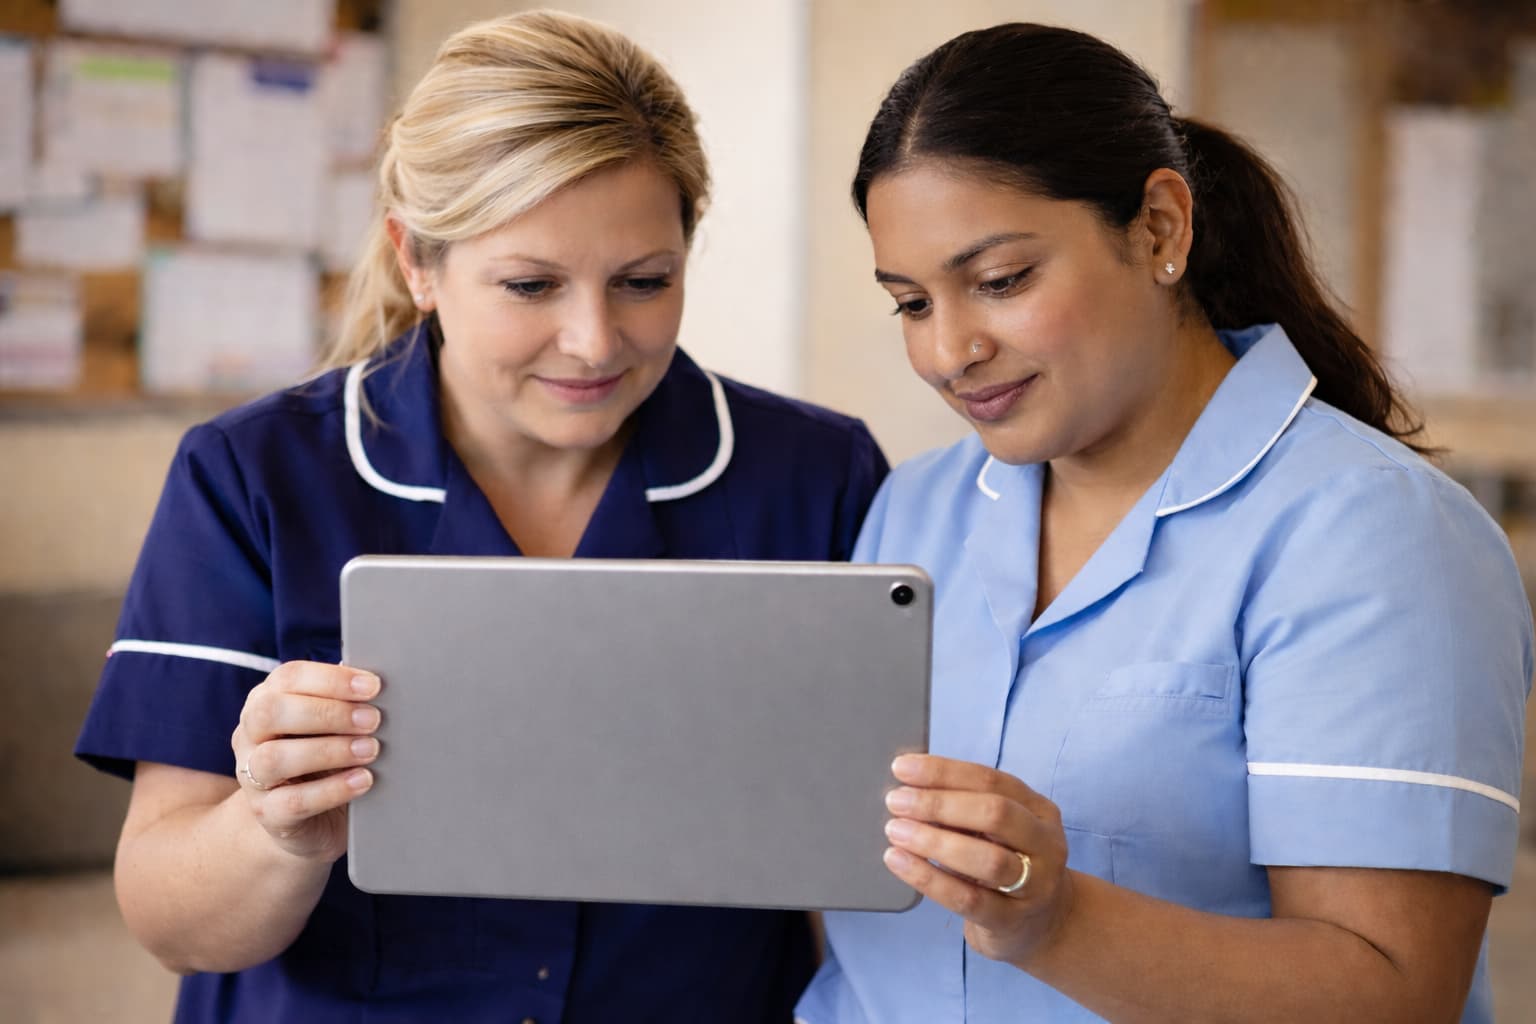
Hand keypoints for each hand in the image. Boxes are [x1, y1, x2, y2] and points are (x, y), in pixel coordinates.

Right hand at [230, 662, 381, 861]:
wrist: (309, 822)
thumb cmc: (328, 760)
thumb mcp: (334, 726)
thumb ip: (347, 701)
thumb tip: (376, 682)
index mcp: (266, 701)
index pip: (288, 677)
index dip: (331, 679)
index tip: (373, 686)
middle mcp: (250, 735)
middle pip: (271, 712)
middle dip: (327, 712)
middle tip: (373, 719)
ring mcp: (252, 777)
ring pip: (274, 758)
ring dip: (329, 750)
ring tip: (371, 749)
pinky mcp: (267, 814)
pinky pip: (293, 802)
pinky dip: (332, 790)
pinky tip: (363, 780)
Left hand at [882, 754, 1074, 968]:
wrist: (1038, 925)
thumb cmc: (1005, 862)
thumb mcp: (996, 830)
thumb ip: (963, 807)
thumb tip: (908, 786)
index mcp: (1039, 810)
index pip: (991, 781)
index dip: (944, 772)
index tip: (902, 768)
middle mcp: (1045, 844)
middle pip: (996, 813)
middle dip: (939, 803)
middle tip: (896, 801)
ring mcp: (1035, 886)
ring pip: (987, 859)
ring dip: (934, 841)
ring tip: (895, 831)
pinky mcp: (1011, 921)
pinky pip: (968, 899)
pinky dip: (928, 879)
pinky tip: (899, 862)